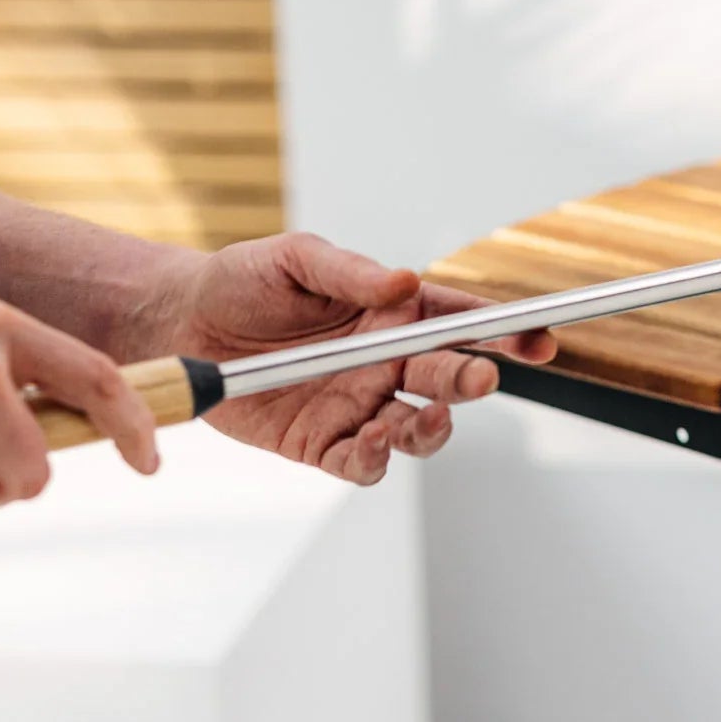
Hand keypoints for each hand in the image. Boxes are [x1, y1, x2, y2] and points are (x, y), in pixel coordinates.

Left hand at [128, 233, 555, 484]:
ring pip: (419, 430)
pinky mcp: (322, 443)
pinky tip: (375, 442)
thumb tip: (402, 283)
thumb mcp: (296, 258)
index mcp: (393, 314)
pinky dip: (378, 460)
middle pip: (449, 378)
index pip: (462, 322)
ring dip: (433, 429)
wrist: (183, 323)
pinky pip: (364, 463)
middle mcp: (385, 362)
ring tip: (427, 417)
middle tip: (479, 376)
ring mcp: (359, 406)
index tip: (537, 338)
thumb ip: (351, 272)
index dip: (504, 332)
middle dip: (472, 379)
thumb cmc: (243, 281)